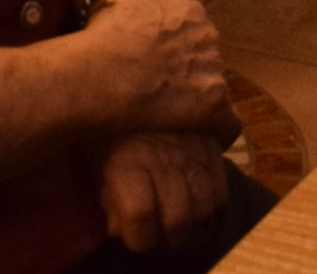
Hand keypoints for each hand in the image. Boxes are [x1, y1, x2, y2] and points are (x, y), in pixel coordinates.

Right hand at [72, 0, 229, 133]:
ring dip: (199, 105)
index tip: (166, 69)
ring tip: (176, 123)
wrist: (99, 74)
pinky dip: (216, 133)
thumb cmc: (103, 43)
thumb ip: (152, 9)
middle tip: (167, 96)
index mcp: (189, 11)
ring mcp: (212, 68)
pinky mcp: (214, 102)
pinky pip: (227, 123)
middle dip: (191, 77)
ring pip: (216, 90)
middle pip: (208, 60)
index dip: (180, 55)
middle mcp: (207, 35)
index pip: (197, 33)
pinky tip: (200, 141)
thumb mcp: (128, 8)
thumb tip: (156, 8)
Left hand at [95, 130, 237, 250]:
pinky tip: (201, 205)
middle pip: (179, 218)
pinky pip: (222, 184)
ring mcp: (191, 147)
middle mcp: (162, 156)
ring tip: (185, 229)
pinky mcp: (211, 140)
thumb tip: (119, 229)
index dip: (139, 238)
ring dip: (195, 227)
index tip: (137, 238)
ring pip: (206, 206)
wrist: (134, 76)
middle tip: (165, 240)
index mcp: (126, 159)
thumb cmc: (107, 122)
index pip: (139, 216)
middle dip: (171, 240)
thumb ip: (106, 195)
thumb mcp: (95, 157)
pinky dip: (213, 204)